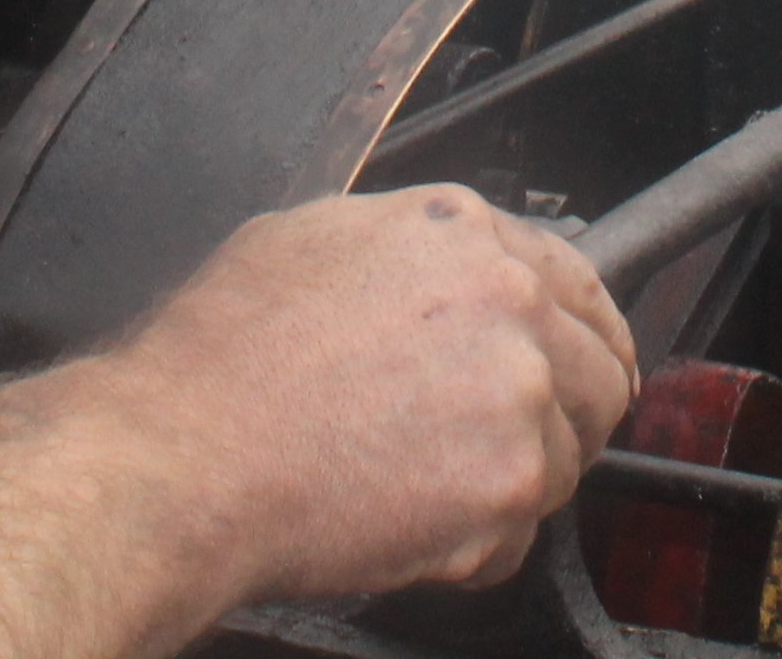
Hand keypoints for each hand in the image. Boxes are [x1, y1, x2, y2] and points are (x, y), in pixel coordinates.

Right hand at [102, 189, 639, 603]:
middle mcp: (508, 301)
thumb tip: (441, 268)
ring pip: (564, 459)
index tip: (589, 368)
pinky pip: (519, 535)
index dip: (586, 335)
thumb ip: (405, 249)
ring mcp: (516, 393)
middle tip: (501, 452)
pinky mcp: (507, 485)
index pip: (578, 282)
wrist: (184, 458)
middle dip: (563, 418)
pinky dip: (470, 548)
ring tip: (413, 489)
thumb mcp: (309, 241)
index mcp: (462, 233)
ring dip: (507, 485)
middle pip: (598, 373)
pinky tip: (400, 525)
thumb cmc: (219, 360)